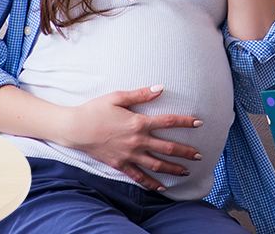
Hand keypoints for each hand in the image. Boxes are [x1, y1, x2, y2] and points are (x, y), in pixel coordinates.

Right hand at [58, 85, 203, 191]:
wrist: (75, 129)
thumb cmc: (94, 110)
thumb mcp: (117, 97)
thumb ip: (140, 94)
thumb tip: (160, 88)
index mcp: (138, 122)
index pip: (168, 122)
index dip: (185, 122)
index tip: (199, 123)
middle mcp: (137, 141)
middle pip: (168, 147)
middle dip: (186, 152)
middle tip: (200, 155)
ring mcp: (129, 155)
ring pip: (157, 165)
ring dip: (174, 169)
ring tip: (186, 172)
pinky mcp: (120, 164)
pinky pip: (139, 176)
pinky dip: (151, 183)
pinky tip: (162, 187)